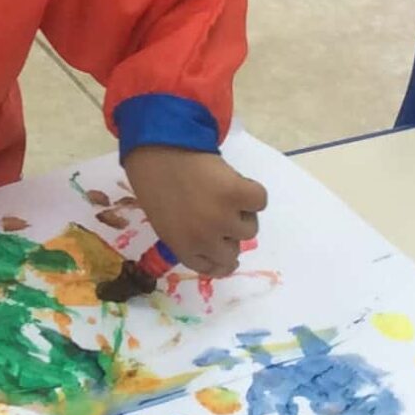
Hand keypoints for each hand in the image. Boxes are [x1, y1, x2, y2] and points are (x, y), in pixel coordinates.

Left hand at [123, 145, 266, 276]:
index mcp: (183, 248)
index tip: (229, 256)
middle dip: (230, 236)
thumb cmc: (155, 182)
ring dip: (241, 214)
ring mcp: (223, 217)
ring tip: (223, 194)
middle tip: (223, 215)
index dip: (223, 262)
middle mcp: (205, 239)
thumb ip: (189, 239)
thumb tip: (219, 243)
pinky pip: (259, 201)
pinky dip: (251, 193)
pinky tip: (234, 183)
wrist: (157, 147)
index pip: (214, 268)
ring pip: (249, 229)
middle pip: (234, 252)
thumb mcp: (166, 223)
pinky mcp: (239, 194)